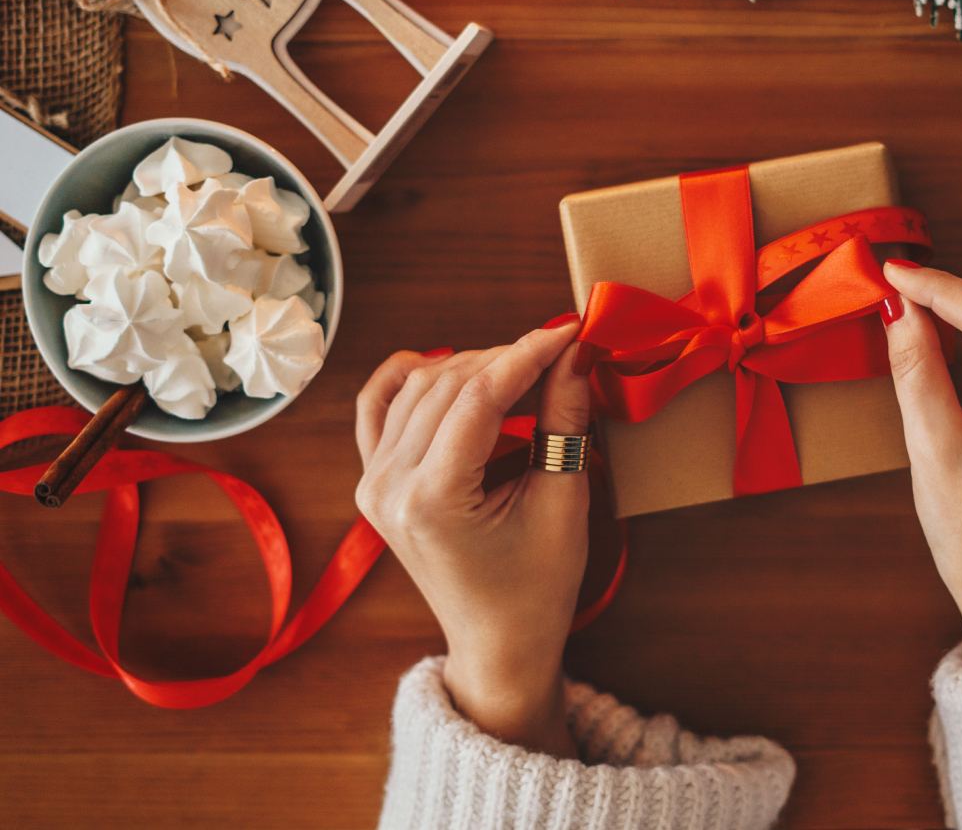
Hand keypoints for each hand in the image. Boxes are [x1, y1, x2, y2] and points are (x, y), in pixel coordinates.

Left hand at [354, 318, 589, 757]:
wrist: (498, 644)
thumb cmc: (536, 589)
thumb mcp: (563, 504)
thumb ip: (565, 421)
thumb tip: (574, 354)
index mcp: (433, 500)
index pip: (479, 397)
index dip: (528, 354)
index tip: (569, 330)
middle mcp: (388, 487)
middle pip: (448, 385)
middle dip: (507, 357)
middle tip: (560, 350)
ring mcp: (373, 484)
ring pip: (418, 388)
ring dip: (472, 366)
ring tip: (524, 369)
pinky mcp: (373, 483)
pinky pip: (378, 408)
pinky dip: (408, 378)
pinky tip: (440, 362)